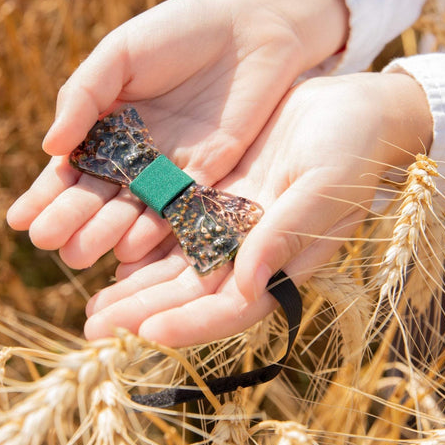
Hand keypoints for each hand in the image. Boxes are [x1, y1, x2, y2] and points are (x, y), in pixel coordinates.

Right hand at [7, 0, 347, 268]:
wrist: (250, 30)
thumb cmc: (179, 31)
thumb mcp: (121, 53)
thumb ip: (84, 95)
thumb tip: (49, 147)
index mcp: (107, 123)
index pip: (70, 166)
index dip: (45, 194)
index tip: (19, 219)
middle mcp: (135, 153)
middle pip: (98, 194)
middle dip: (71, 219)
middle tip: (47, 242)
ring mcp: (170, 167)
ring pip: (133, 209)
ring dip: (106, 232)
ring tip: (79, 254)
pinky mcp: (207, 176)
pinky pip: (177, 208)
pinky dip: (155, 229)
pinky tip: (130, 248)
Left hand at [82, 71, 432, 346]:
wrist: (351, 110)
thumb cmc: (351, 150)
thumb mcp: (323, 187)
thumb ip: (286, 233)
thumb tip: (247, 282)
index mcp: (281, 261)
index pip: (231, 307)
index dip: (190, 323)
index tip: (145, 333)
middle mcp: (251, 251)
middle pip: (191, 294)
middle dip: (144, 313)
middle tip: (94, 327)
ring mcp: (231, 224)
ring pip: (176, 264)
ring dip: (136, 286)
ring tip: (93, 303)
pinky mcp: (218, 194)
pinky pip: (175, 223)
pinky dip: (145, 241)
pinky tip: (113, 251)